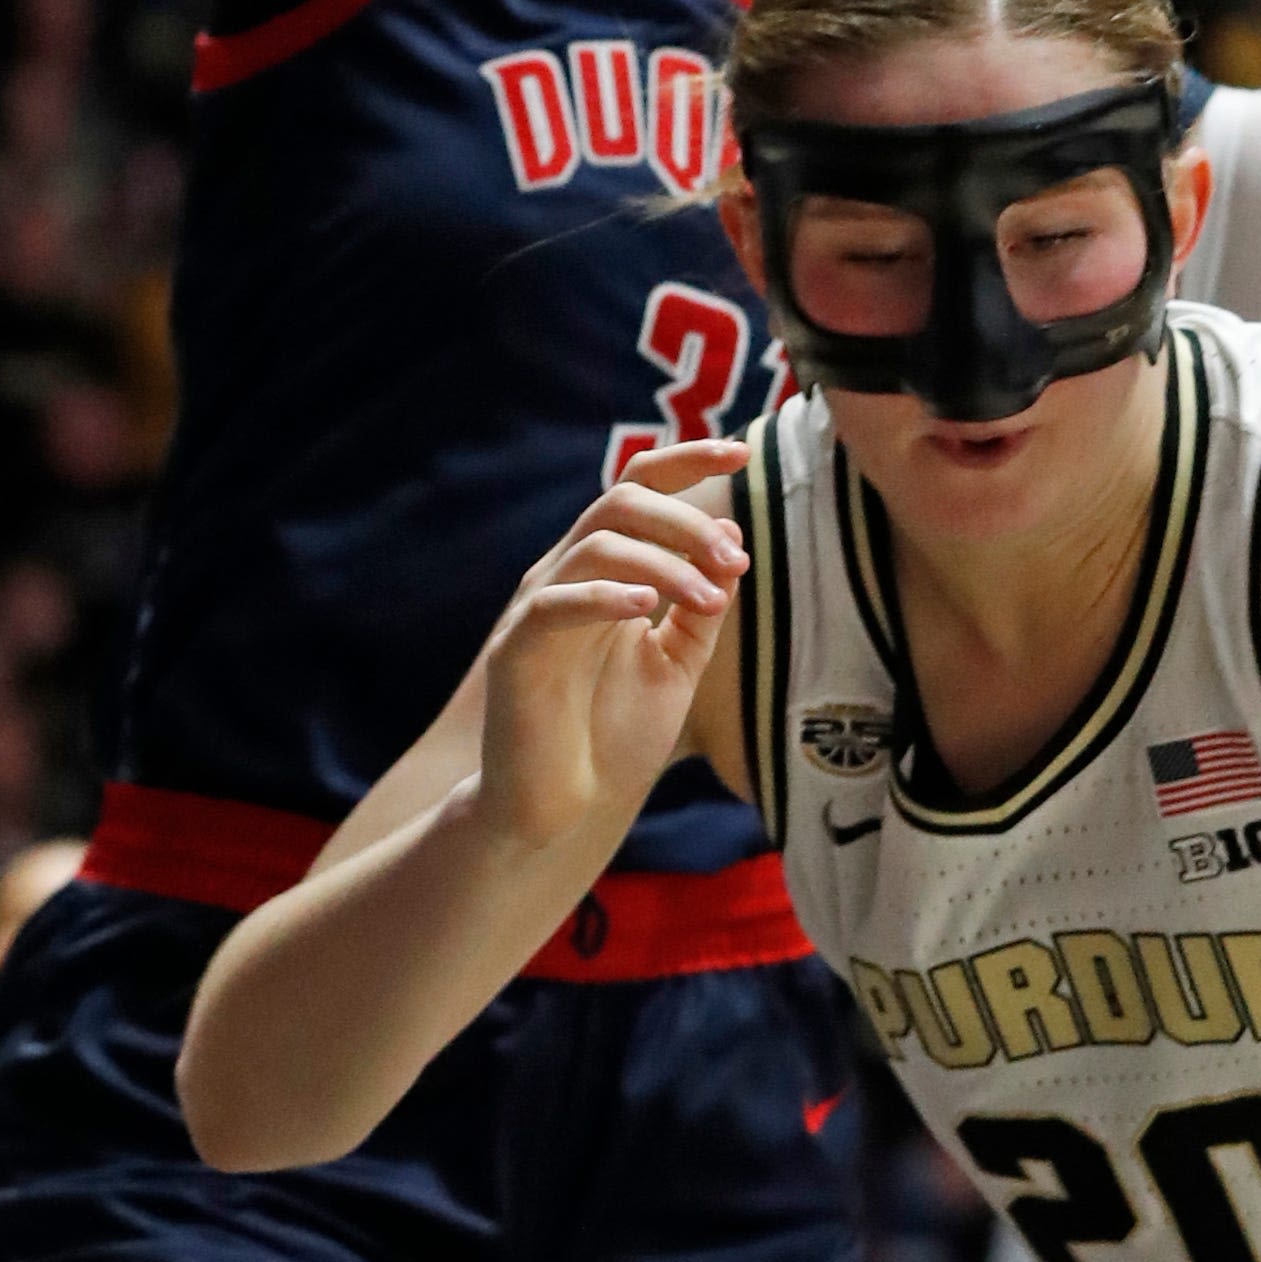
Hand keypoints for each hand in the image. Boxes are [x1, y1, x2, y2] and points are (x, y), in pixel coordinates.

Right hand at [476, 445, 747, 854]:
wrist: (562, 808)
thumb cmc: (613, 735)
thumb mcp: (677, 662)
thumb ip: (701, 603)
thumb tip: (732, 537)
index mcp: (605, 570)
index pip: (640, 488)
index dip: (687, 460)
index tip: (744, 453)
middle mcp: (567, 576)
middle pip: (621, 502)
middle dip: (687, 521)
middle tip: (736, 563)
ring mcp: (537, 609)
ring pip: (596, 544)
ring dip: (665, 563)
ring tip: (711, 601)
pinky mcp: (515, 651)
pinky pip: (556, 603)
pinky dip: (606, 596)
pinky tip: (648, 609)